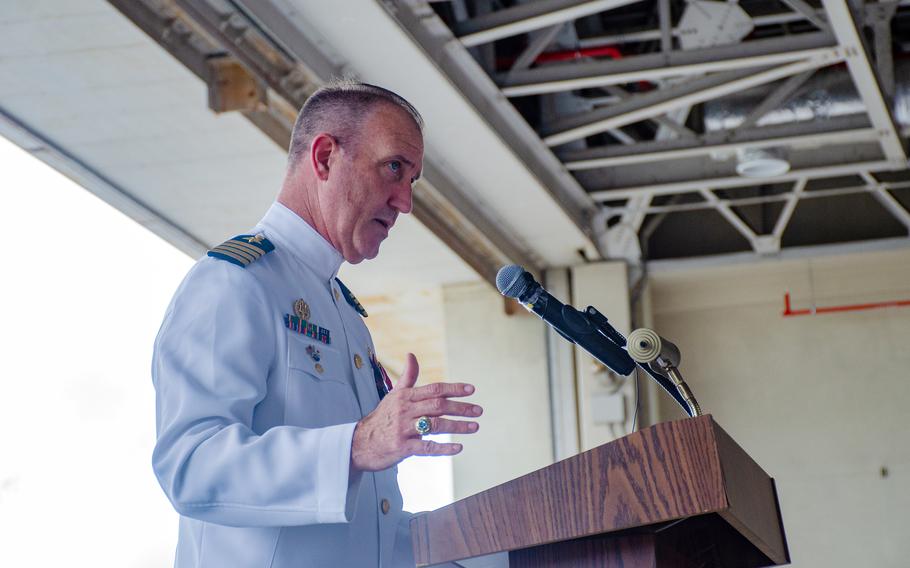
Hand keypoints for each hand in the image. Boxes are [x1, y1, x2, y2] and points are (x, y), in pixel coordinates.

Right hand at [350, 353, 481, 471]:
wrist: (359, 443)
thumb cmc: (382, 418)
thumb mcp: (393, 395)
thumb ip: (407, 377)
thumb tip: (411, 354)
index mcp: (405, 396)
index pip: (434, 389)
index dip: (454, 389)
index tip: (471, 390)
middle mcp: (405, 410)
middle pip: (438, 406)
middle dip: (460, 408)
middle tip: (478, 411)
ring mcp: (403, 429)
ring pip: (435, 425)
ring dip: (457, 426)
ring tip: (474, 427)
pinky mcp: (402, 448)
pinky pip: (426, 447)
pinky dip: (443, 448)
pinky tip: (458, 448)